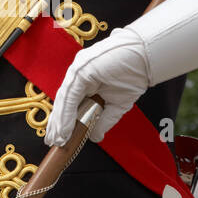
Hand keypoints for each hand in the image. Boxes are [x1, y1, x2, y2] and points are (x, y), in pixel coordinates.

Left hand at [46, 27, 150, 146]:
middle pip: (63, 102)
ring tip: (57, 139)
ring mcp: (78, 71)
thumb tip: (95, 137)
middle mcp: (78, 74)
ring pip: (63, 100)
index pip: (69, 103)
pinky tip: (64, 129)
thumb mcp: (118, 105)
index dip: (64, 121)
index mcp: (85, 79)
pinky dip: (66, 115)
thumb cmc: (134, 73)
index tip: (60, 137)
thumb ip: (105, 120)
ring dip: (59, 123)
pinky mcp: (80, 71)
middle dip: (57, 124)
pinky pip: (70, 96)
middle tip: (52, 141)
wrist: (146, 56)